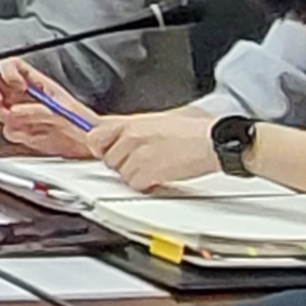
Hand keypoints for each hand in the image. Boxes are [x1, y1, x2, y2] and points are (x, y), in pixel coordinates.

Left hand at [96, 109, 215, 189]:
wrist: (211, 141)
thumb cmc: (191, 131)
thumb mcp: (156, 121)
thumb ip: (132, 129)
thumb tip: (117, 138)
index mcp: (131, 123)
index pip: (95, 136)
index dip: (101, 148)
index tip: (107, 152)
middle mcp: (131, 137)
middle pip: (109, 160)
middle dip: (123, 164)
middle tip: (142, 163)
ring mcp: (138, 154)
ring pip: (121, 174)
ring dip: (136, 176)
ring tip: (155, 168)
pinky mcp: (148, 171)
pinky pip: (135, 184)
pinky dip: (146, 185)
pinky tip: (159, 177)